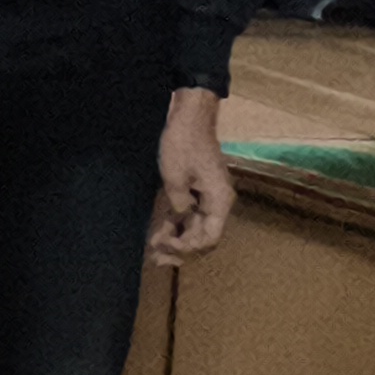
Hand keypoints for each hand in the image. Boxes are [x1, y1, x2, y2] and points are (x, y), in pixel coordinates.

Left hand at [151, 87, 233, 262]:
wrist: (189, 116)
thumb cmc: (183, 144)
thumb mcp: (175, 178)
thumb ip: (178, 206)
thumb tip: (180, 221)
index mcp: (219, 201)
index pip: (209, 238)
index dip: (188, 247)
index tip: (165, 245)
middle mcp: (217, 202)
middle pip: (203, 236)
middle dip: (181, 249)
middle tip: (157, 258)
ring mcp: (207, 196)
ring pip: (195, 227)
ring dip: (176, 239)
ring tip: (155, 252)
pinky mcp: (196, 189)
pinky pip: (189, 214)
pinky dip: (176, 224)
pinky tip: (159, 233)